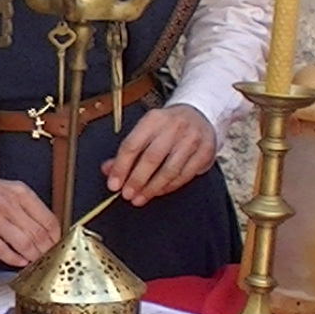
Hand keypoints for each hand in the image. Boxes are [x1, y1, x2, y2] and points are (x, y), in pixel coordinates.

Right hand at [0, 175, 62, 267]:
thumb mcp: (10, 191)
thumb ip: (29, 208)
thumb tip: (49, 230)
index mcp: (20, 192)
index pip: (48, 220)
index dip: (56, 238)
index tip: (57, 245)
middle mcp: (7, 203)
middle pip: (38, 234)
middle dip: (46, 251)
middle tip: (48, 258)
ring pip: (23, 243)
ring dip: (32, 257)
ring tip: (35, 261)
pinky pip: (1, 249)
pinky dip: (14, 259)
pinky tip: (19, 261)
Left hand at [103, 103, 219, 205]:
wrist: (200, 115)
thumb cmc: (168, 126)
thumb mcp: (146, 130)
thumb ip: (128, 151)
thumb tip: (109, 169)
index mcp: (154, 119)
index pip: (133, 144)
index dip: (121, 167)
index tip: (114, 184)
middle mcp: (174, 127)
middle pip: (152, 158)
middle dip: (137, 180)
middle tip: (127, 194)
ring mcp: (192, 139)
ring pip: (170, 170)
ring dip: (153, 188)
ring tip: (141, 198)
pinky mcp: (205, 152)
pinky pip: (185, 175)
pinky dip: (169, 187)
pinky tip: (159, 191)